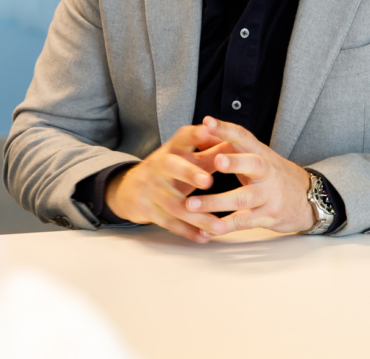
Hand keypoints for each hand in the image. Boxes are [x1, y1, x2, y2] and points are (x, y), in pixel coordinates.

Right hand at [105, 124, 233, 242]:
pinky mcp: (148, 210)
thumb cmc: (169, 170)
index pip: (183, 137)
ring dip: (198, 216)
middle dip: (189, 173)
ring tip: (220, 226)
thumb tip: (238, 142)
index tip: (208, 131)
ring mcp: (151, 189)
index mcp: (172, 149)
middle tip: (209, 181)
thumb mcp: (186, 158)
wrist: (131, 188)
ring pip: (174, 203)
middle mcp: (158, 165)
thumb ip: (211, 152)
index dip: (196, 135)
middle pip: (171, 166)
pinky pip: (169, 223)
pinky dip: (188, 232)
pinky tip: (205, 238)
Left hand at [183, 116, 315, 234]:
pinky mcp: (269, 217)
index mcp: (262, 154)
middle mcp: (268, 172)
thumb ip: (234, 149)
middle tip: (216, 160)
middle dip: (235, 162)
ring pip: (243, 198)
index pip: (244, 137)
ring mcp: (269, 196)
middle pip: (253, 165)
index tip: (207, 122)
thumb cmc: (275, 176)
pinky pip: (244, 222)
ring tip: (191, 205)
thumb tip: (202, 135)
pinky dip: (224, 226)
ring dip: (215, 202)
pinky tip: (206, 229)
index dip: (226, 129)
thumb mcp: (260, 158)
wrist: (311, 199)